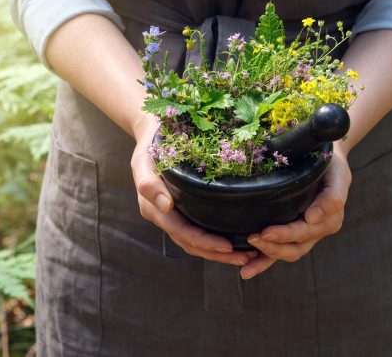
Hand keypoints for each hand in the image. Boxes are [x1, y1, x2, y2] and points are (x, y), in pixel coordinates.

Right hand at [131, 115, 257, 265]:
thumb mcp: (144, 160)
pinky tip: (235, 240)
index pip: (182, 232)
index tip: (228, 247)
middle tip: (246, 259)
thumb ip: (149, 184)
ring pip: (195, 242)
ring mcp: (172, 214)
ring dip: (219, 253)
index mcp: (153, 208)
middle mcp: (163, 215)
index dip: (204, 242)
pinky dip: (215, 239)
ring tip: (247, 256)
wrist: (152, 132)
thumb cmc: (150, 144)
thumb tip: (166, 206)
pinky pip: (197, 229)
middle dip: (217, 254)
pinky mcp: (181, 209)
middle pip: (191, 243)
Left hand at [240, 143, 351, 279]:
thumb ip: (331, 197)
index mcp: (330, 218)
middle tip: (251, 238)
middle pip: (295, 247)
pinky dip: (263, 262)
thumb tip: (312, 218)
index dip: (286, 234)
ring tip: (245, 262)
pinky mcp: (292, 233)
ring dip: (266, 257)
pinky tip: (246, 270)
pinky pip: (279, 251)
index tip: (266, 232)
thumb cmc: (330, 164)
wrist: (324, 157)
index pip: (306, 231)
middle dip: (272, 246)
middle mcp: (318, 229)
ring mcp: (306, 234)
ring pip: (287, 253)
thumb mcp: (337, 175)